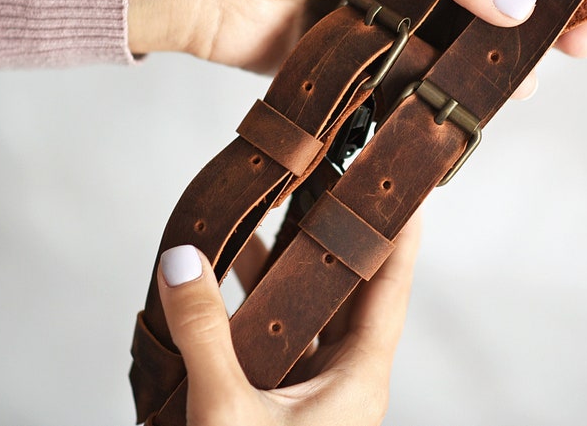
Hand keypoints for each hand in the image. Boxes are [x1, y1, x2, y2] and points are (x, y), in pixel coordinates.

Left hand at [127, 0, 586, 81]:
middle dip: (530, 26)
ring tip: (522, 87)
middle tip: (574, 50)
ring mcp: (383, 16)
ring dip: (487, 65)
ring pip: (450, 45)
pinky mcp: (358, 60)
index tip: (581, 4)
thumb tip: (521, 5)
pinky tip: (466, 111)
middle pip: (483, 0)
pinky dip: (436, 94)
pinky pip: (408, 81)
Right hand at [157, 214, 422, 425]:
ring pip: (313, 315)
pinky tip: (229, 281)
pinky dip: (260, 308)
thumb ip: (204, 334)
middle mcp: (347, 380)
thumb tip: (180, 260)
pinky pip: (281, 342)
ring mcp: (317, 395)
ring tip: (275, 213)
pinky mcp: (286, 407)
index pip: (390, 287)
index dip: (400, 234)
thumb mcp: (227, 411)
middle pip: (353, 292)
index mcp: (359, 377)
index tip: (406, 188)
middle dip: (339, 238)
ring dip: (294, 269)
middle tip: (331, 183)